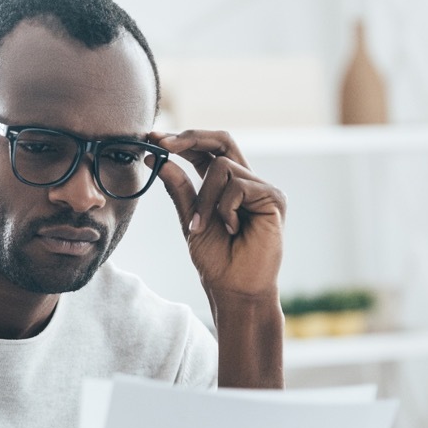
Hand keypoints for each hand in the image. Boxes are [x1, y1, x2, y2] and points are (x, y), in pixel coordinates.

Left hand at [150, 130, 285, 301]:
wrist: (234, 289)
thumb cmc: (216, 260)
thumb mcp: (190, 220)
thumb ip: (179, 189)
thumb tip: (157, 160)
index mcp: (227, 186)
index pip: (207, 151)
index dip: (182, 141)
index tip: (153, 139)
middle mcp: (247, 182)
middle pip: (222, 141)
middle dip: (190, 138)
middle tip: (163, 143)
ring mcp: (262, 189)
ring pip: (222, 167)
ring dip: (204, 198)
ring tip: (204, 226)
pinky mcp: (273, 198)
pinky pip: (237, 186)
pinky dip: (225, 208)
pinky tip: (232, 229)